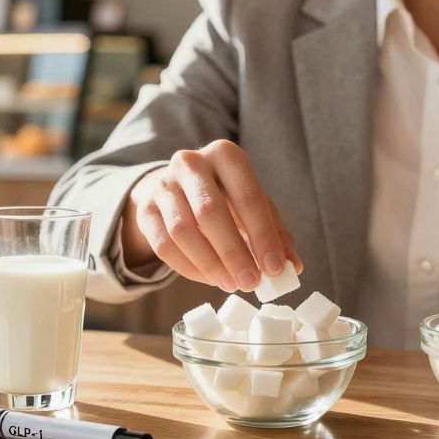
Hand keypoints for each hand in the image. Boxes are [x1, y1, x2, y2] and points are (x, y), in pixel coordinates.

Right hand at [121, 140, 301, 292]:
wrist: (176, 187)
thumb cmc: (224, 196)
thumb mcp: (253, 205)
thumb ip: (275, 233)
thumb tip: (293, 267)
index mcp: (226, 154)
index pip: (248, 196)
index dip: (263, 235)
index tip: (275, 268)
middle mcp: (190, 162)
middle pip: (210, 211)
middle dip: (233, 252)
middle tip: (250, 282)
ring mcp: (163, 184)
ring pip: (183, 230)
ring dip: (210, 263)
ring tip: (230, 284)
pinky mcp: (145, 208)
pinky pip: (163, 244)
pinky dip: (188, 268)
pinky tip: (208, 279)